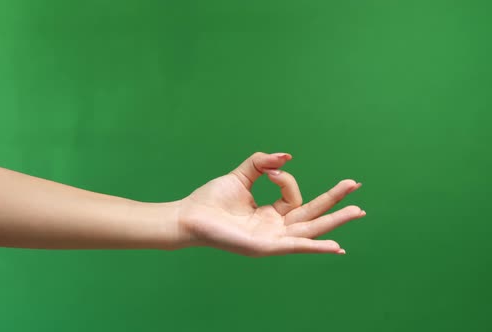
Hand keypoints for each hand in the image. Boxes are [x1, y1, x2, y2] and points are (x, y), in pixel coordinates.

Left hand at [177, 152, 364, 256]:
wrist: (189, 215)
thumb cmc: (212, 199)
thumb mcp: (241, 175)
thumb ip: (262, 163)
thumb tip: (287, 156)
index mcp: (271, 214)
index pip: (293, 197)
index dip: (287, 180)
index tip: (272, 170)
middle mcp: (275, 228)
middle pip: (312, 215)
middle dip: (335, 202)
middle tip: (357, 186)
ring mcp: (271, 239)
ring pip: (310, 229)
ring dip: (334, 221)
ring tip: (358, 210)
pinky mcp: (264, 247)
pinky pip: (294, 246)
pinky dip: (314, 246)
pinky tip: (335, 246)